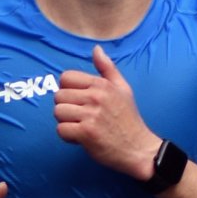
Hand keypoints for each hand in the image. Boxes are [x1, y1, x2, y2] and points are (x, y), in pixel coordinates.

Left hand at [54, 45, 158, 178]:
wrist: (138, 148)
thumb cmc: (129, 119)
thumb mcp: (123, 88)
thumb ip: (107, 68)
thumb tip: (96, 49)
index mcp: (102, 84)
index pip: (66, 77)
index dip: (68, 90)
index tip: (79, 101)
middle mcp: (96, 97)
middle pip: (59, 96)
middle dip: (66, 108)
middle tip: (81, 117)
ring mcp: (91, 115)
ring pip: (58, 112)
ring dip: (66, 122)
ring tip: (81, 126)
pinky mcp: (86, 133)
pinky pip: (61, 129)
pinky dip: (68, 136)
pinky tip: (80, 137)